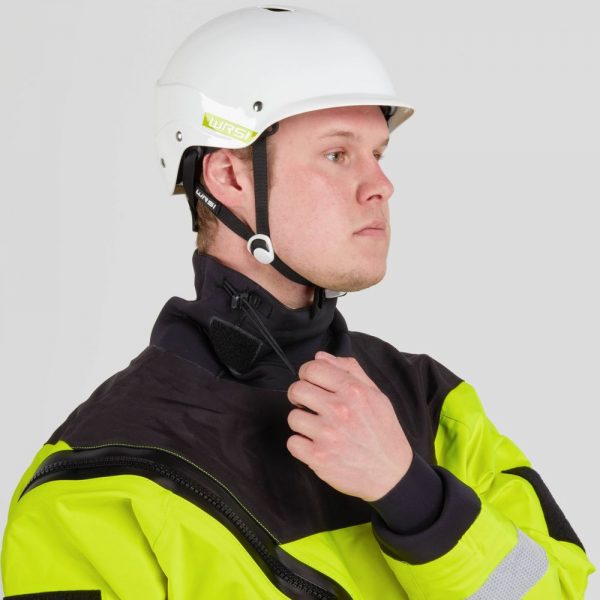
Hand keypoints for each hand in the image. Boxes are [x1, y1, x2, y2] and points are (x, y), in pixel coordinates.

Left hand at [286, 351, 412, 500]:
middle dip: (300, 396)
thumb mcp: (376, 395)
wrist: (392, 474)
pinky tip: (317, 445)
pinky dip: (301, 445)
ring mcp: (328, 435)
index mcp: (353, 391)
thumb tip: (320, 357)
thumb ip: (349, 370)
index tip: (311, 382)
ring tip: (319, 428)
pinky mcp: (319, 458)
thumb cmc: (383, 433)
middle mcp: (339, 410)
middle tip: (311, 405)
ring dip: (303, 423)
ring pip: (293, 417)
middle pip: (296, 390)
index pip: (312, 368)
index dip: (307, 373)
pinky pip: (292, 443)